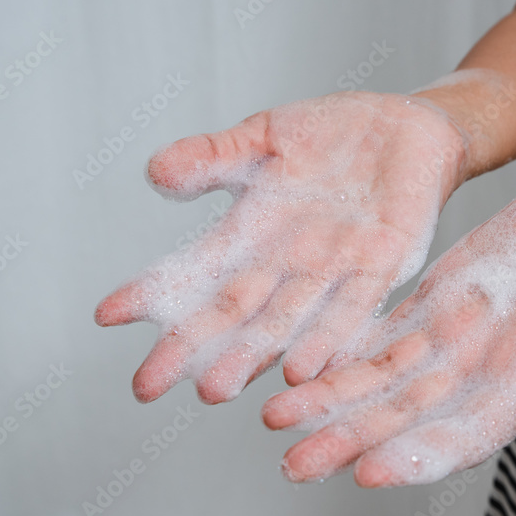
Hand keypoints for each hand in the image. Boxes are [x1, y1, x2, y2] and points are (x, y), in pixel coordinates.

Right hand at [95, 92, 466, 403]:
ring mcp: (332, 269)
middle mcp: (286, 263)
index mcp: (252, 233)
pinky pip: (353, 307)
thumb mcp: (264, 138)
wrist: (410, 128)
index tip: (106, 316)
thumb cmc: (334, 134)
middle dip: (190, 348)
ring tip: (215, 388)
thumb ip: (214, 158)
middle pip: (230, 312)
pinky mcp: (383, 265)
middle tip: (147, 385)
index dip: (152, 292)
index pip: (193, 269)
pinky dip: (328, 337)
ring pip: (285, 321)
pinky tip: (303, 370)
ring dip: (250, 356)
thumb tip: (155, 173)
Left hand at [262, 159, 515, 485]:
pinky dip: (344, 347)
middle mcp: (484, 371)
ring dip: (333, 399)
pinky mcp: (439, 298)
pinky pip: (384, 329)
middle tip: (292, 461)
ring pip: (384, 377)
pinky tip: (302, 360)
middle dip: (352, 439)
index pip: (465, 434)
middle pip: (407, 415)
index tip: (363, 471)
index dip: (416, 455)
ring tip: (278, 416)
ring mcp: (457, 335)